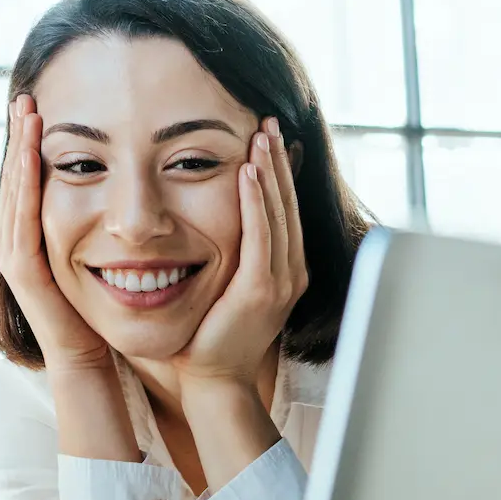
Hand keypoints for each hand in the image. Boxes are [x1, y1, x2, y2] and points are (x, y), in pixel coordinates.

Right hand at [0, 96, 111, 371]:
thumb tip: (117, 179)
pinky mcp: (22, 269)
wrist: (89, 354)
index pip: (26, 177)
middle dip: (18, 136)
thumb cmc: (97, 304)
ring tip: (26, 114)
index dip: (29, 142)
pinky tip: (31, 156)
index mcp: (28, 232)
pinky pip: (21, 218)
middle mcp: (13, 238)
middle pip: (13, 177)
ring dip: (18, 151)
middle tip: (26, 97)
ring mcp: (13, 253)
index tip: (38, 105)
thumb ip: (93, 219)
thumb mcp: (93, 249)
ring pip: (13, 191)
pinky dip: (25, 184)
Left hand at [174, 117, 307, 390]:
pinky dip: (256, 200)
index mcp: (284, 269)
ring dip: (271, 170)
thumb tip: (217, 221)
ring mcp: (280, 280)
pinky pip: (260, 234)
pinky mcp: (260, 289)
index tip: (268, 136)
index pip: (284, 208)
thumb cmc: (210, 333)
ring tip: (263, 133)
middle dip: (279, 159)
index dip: (279, 171)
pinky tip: (250, 171)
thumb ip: (231, 252)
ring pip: (279, 212)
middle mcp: (290, 271)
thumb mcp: (226, 283)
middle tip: (269, 120)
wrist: (214, 379)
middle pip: (287, 202)